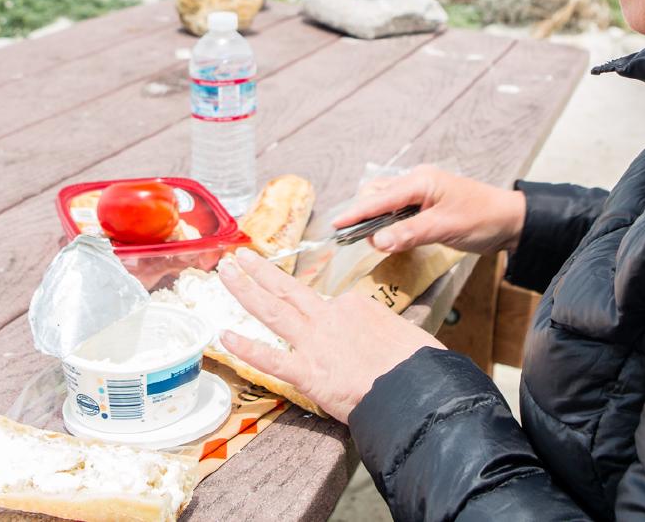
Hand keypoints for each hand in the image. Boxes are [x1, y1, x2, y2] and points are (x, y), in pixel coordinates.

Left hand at [216, 248, 442, 422]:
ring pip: (272, 310)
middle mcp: (330, 317)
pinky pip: (269, 358)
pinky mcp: (307, 372)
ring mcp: (315, 343)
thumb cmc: (419, 365)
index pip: (328, 302)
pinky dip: (245, 347)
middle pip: (289, 289)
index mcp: (356, 306)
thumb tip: (386, 343)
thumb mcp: (406, 335)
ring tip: (226, 272)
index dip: (316, 308)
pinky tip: (224, 337)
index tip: (312, 311)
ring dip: (245, 290)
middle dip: (260, 271)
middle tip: (239, 256)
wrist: (417, 389)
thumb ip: (385, 333)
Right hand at [332, 165, 525, 254]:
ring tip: (369, 239)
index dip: (357, 212)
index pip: (380, 198)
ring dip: (376, 220)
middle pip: (378, 195)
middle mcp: (418, 183)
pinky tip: (388, 237)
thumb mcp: (444, 228)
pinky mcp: (427, 206)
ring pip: (387, 203)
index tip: (336, 224)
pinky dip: (389, 223)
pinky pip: (399, 211)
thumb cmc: (481, 218)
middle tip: (352, 238)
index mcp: (420, 181)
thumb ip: (409, 234)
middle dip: (363, 215)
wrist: (510, 220)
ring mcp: (422, 193)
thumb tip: (376, 241)